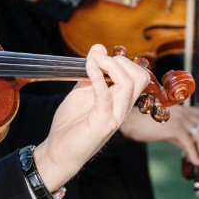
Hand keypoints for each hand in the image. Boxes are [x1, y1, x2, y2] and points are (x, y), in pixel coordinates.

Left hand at [33, 43, 149, 192]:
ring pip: (127, 84)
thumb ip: (92, 72)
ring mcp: (115, 117)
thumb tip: (98, 48)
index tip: (101, 57)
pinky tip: (88, 66)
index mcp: (121, 102)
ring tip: (92, 60)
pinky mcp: (103, 124)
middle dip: (120, 61)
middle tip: (99, 59)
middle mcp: (122, 109)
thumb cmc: (71, 124)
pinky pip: (105, 95)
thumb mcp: (81, 91)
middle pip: (139, 78)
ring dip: (109, 66)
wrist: (58, 151)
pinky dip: (97, 76)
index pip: (138, 76)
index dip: (122, 61)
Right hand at [121, 103, 198, 165]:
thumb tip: (190, 148)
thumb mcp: (166, 128)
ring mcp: (180, 119)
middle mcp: (183, 112)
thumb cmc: (145, 124)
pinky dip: (194, 154)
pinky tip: (195, 162)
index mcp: (181, 109)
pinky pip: (189, 143)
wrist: (131, 122)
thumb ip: (179, 136)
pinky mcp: (175, 128)